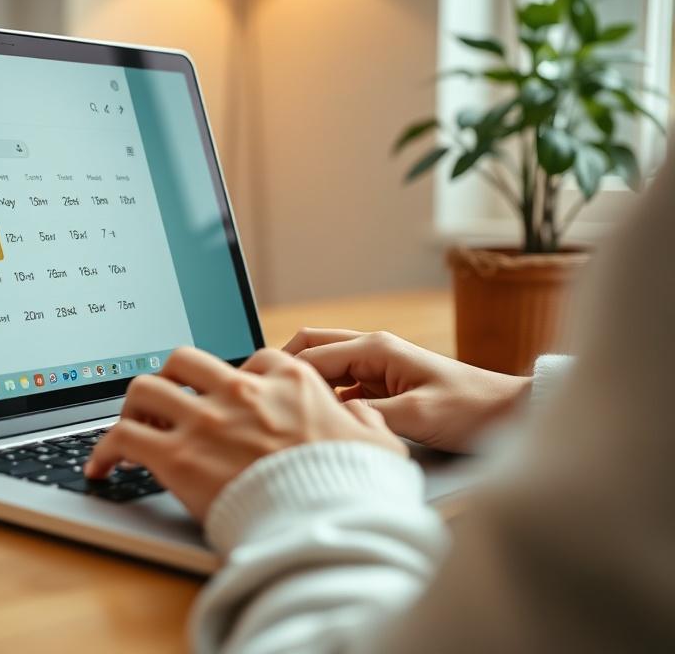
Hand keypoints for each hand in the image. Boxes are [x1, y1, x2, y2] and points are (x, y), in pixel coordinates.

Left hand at [85, 347, 405, 521]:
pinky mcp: (177, 457)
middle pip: (183, 361)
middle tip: (166, 405)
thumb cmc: (356, 488)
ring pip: (145, 389)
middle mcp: (241, 390)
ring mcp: (206, 420)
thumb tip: (361, 416)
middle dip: (170, 380)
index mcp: (288, 380)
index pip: (248, 362)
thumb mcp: (380, 444)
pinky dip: (104, 450)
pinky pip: (122, 437)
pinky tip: (101, 467)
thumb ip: (364, 422)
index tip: (223, 402)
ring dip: (134, 408)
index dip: (231, 383)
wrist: (328, 526)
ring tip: (131, 430)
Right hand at [284, 329, 531, 452]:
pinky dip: (324, 399)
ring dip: (304, 385)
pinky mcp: (384, 386)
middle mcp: (373, 350)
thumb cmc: (471, 409)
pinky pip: (342, 387)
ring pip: (324, 367)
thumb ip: (366, 416)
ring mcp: (378, 367)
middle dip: (284, 368)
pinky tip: (317, 422)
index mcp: (376, 348)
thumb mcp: (416, 416)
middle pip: (311, 347)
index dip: (281, 371)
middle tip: (262, 395)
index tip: (258, 392)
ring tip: (282, 411)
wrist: (511, 414)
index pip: (311, 353)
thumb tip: (325, 421)